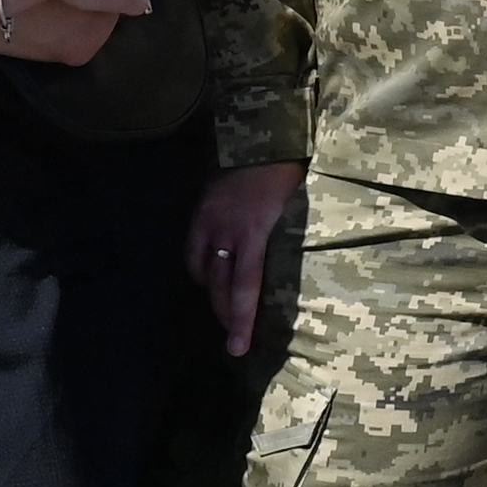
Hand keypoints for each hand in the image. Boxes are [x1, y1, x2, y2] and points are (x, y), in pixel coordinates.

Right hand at [189, 158, 305, 352]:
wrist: (260, 138)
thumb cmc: (288, 177)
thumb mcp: (294, 215)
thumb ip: (283, 247)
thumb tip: (286, 280)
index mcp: (254, 234)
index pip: (244, 288)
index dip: (240, 322)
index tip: (238, 348)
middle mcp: (226, 232)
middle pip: (220, 288)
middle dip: (226, 318)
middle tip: (235, 341)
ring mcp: (208, 223)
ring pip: (204, 274)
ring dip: (214, 296)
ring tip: (226, 310)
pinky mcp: (198, 214)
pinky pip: (192, 254)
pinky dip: (201, 271)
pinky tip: (212, 279)